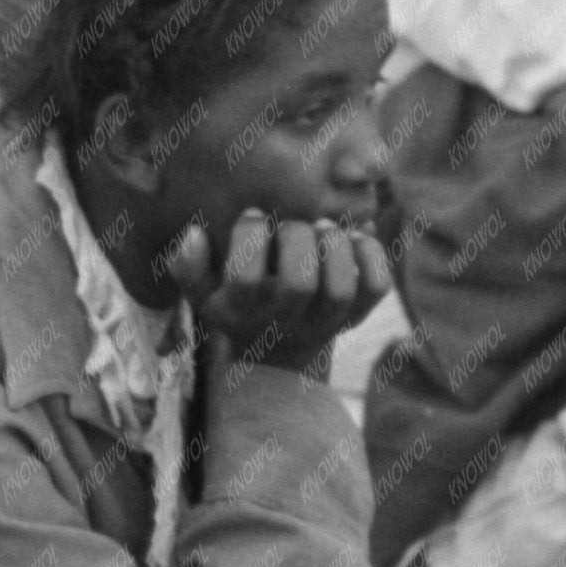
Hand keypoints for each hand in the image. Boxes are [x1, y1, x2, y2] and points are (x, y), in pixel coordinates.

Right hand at [163, 210, 384, 374]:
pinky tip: (353, 238)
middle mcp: (287, 323)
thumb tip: (194, 235)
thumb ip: (189, 268)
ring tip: (323, 228)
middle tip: (292, 224)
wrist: (282, 351)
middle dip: (295, 238)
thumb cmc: (239, 307)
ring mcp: (327, 322)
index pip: (245, 280)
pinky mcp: (360, 314)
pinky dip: (370, 253)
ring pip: (340, 288)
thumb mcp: (205, 294)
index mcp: (245, 314)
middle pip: (298, 284)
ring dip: (333, 245)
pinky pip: (377, 286)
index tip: (253, 215)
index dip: (249, 238)